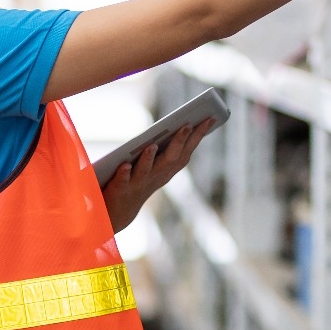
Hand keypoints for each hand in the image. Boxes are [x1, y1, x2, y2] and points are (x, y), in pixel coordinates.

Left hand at [100, 119, 214, 231]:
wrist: (120, 211)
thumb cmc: (139, 179)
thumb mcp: (156, 165)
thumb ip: (167, 148)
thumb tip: (182, 123)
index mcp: (167, 169)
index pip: (186, 151)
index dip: (199, 135)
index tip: (210, 118)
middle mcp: (156, 176)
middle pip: (170, 159)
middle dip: (179, 142)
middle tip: (187, 125)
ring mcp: (138, 183)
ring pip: (146, 170)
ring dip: (149, 158)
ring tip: (151, 146)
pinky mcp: (120, 188)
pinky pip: (122, 180)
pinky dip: (124, 173)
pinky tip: (124, 165)